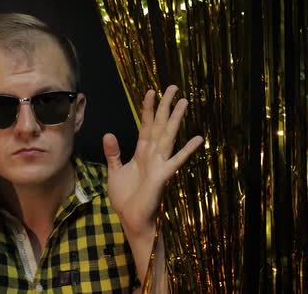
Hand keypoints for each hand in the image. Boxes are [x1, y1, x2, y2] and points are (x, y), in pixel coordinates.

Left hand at [102, 85, 202, 279]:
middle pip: (160, 125)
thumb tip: (108, 134)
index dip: (148, 109)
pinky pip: (175, 160)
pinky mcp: (162, 175)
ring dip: (175, 119)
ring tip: (184, 101)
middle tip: (173, 87)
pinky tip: (198, 138)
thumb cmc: (126, 199)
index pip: (145, 125)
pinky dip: (186, 150)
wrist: (132, 219)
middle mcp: (152, 155)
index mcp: (141, 153)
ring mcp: (159, 164)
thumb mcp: (115, 172)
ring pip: (168, 136)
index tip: (151, 91)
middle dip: (165, 106)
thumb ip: (113, 153)